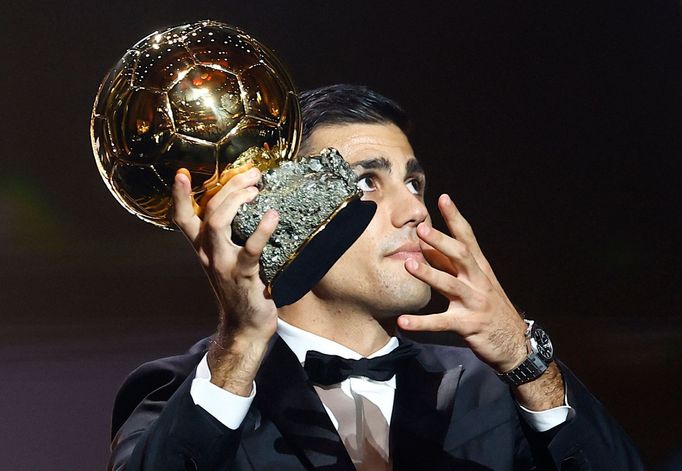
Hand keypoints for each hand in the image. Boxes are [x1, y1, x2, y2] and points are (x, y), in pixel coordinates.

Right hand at [172, 167, 278, 393]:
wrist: (245, 326)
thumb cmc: (242, 287)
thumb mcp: (229, 259)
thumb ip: (232, 236)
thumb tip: (252, 203)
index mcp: (202, 248)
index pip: (183, 218)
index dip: (179, 195)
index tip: (181, 172)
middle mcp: (208, 254)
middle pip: (208, 211)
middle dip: (229, 187)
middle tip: (252, 174)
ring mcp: (223, 264)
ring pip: (218, 224)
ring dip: (237, 201)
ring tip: (256, 189)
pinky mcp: (242, 275)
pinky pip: (250, 249)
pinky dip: (262, 230)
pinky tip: (273, 215)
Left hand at [397, 194, 529, 372]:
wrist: (515, 344)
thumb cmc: (490, 309)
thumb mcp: (476, 283)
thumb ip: (453, 266)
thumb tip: (428, 246)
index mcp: (480, 269)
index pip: (468, 238)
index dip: (455, 218)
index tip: (443, 198)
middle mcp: (479, 282)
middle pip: (461, 255)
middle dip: (441, 241)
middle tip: (421, 228)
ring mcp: (474, 303)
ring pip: (450, 285)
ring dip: (429, 274)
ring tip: (409, 264)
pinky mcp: (469, 325)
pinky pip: (441, 323)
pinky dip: (421, 323)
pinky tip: (403, 321)